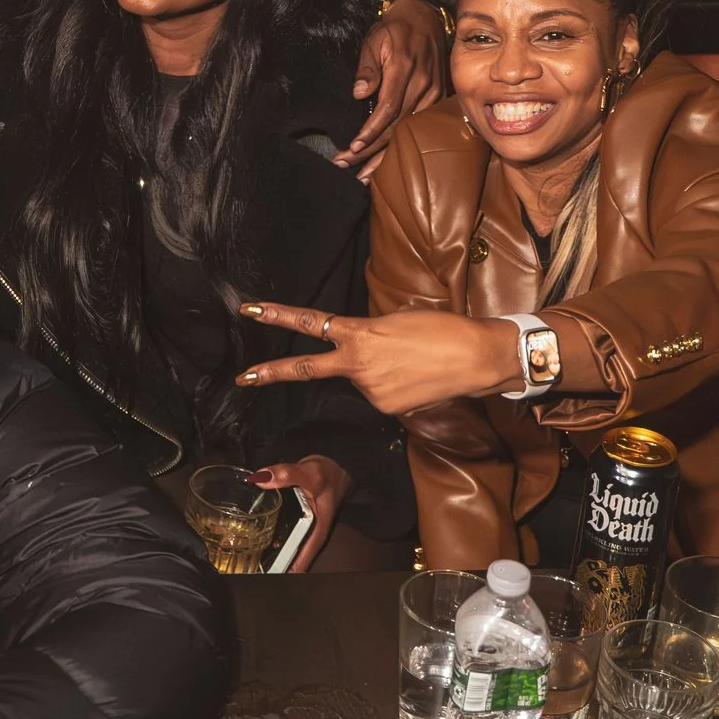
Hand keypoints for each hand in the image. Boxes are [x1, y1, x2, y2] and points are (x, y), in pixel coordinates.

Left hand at [235, 301, 519, 414]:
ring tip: (410, 364)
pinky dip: (392, 387)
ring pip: (361, 381)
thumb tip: (360, 351)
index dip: (278, 314)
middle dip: (271, 374)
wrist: (476, 358)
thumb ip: (367, 335)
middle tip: (243, 377)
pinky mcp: (386, 408)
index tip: (250, 309)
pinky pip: (379, 396)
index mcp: (358, 334)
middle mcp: (357, 365)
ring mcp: (370, 391)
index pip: (309, 322)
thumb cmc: (441, 330)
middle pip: (308, 369)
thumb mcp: (395, 321)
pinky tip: (415, 380)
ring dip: (376, 373)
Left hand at [251, 455, 346, 572]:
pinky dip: (274, 535)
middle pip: (294, 554)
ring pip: (289, 544)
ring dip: (274, 551)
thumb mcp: (310, 473)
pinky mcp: (299, 518)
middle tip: (255, 570)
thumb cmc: (328, 472)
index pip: (304, 556)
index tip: (273, 577)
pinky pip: (286, 532)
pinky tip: (258, 536)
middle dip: (277, 563)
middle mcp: (312, 531)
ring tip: (253, 559)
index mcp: (319, 528)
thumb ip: (286, 474)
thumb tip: (260, 479)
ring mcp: (306, 525)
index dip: (289, 567)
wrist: (337, 463)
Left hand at [341, 0, 447, 176]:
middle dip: (371, 150)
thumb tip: (359, 93)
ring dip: (387, 155)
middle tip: (347, 166)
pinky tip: (390, 160)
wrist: (424, 16)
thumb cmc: (394, 29)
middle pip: (397, 126)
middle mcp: (422, 85)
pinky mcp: (438, 96)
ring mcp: (433, 92)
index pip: (387, 109)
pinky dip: (405, 145)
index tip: (353, 147)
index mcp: (404, 70)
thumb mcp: (374, 40)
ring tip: (364, 174)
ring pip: (410, 131)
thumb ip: (367, 67)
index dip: (370, 131)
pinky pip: (421, 126)